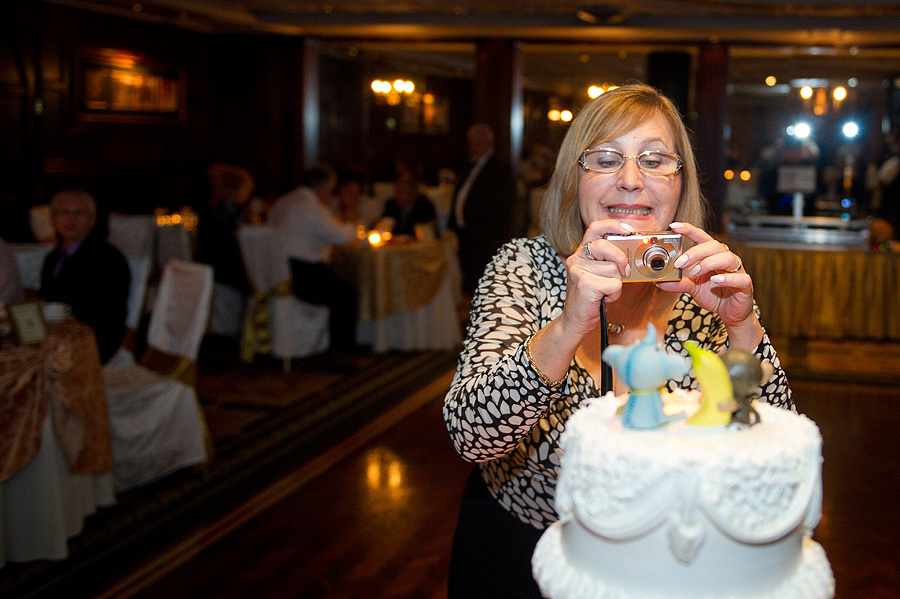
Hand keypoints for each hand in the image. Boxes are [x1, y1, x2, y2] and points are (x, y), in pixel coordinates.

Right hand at [560, 219, 634, 337]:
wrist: (575, 320)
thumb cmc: (590, 298)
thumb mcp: (598, 274)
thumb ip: (609, 261)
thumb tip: (631, 255)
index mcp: (581, 253)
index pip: (595, 228)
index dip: (613, 225)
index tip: (628, 230)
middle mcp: (577, 259)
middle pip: (606, 246)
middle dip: (620, 259)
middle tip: (623, 271)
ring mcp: (578, 271)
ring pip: (613, 269)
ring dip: (616, 283)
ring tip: (605, 291)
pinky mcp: (584, 284)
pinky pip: (613, 284)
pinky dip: (614, 294)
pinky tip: (604, 298)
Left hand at [656, 222, 759, 340]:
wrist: (730, 313)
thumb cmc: (714, 295)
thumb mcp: (692, 288)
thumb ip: (678, 283)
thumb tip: (659, 281)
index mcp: (712, 256)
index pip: (702, 238)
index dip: (689, 230)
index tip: (674, 226)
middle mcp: (726, 259)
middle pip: (714, 246)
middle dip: (695, 252)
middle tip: (680, 262)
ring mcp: (737, 271)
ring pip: (728, 258)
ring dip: (708, 263)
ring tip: (694, 272)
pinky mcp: (745, 285)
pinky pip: (741, 278)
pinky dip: (728, 278)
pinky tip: (716, 280)